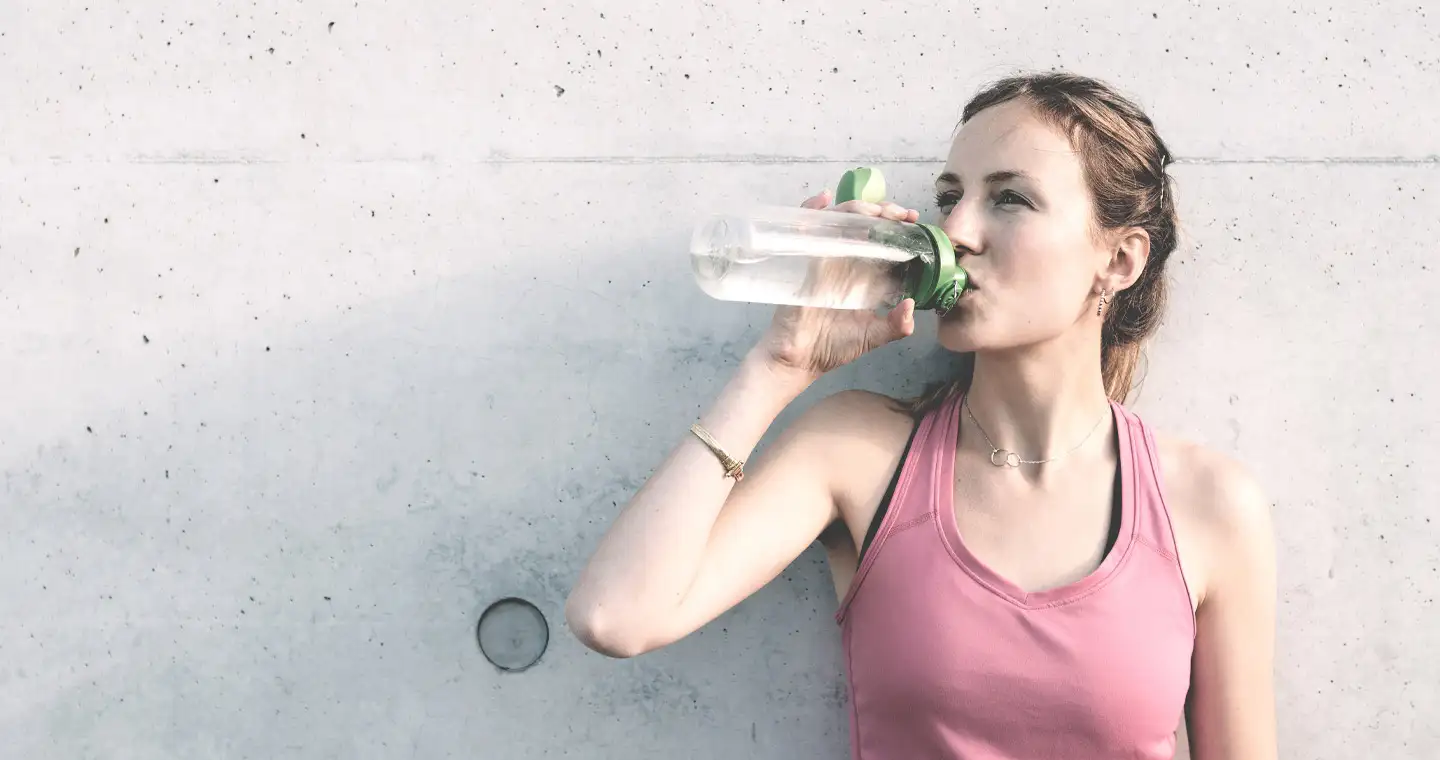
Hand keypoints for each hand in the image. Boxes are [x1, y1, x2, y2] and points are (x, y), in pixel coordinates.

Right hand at [755, 189, 920, 378]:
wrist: (800, 360)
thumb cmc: (833, 347)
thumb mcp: (874, 336)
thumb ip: (896, 325)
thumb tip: (912, 306)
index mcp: (863, 274)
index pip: (882, 239)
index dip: (897, 225)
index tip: (913, 220)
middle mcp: (845, 261)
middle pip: (862, 223)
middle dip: (883, 211)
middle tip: (901, 214)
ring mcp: (823, 258)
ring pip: (838, 220)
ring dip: (857, 208)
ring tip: (876, 210)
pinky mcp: (805, 262)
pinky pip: (807, 229)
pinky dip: (811, 210)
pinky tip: (824, 199)